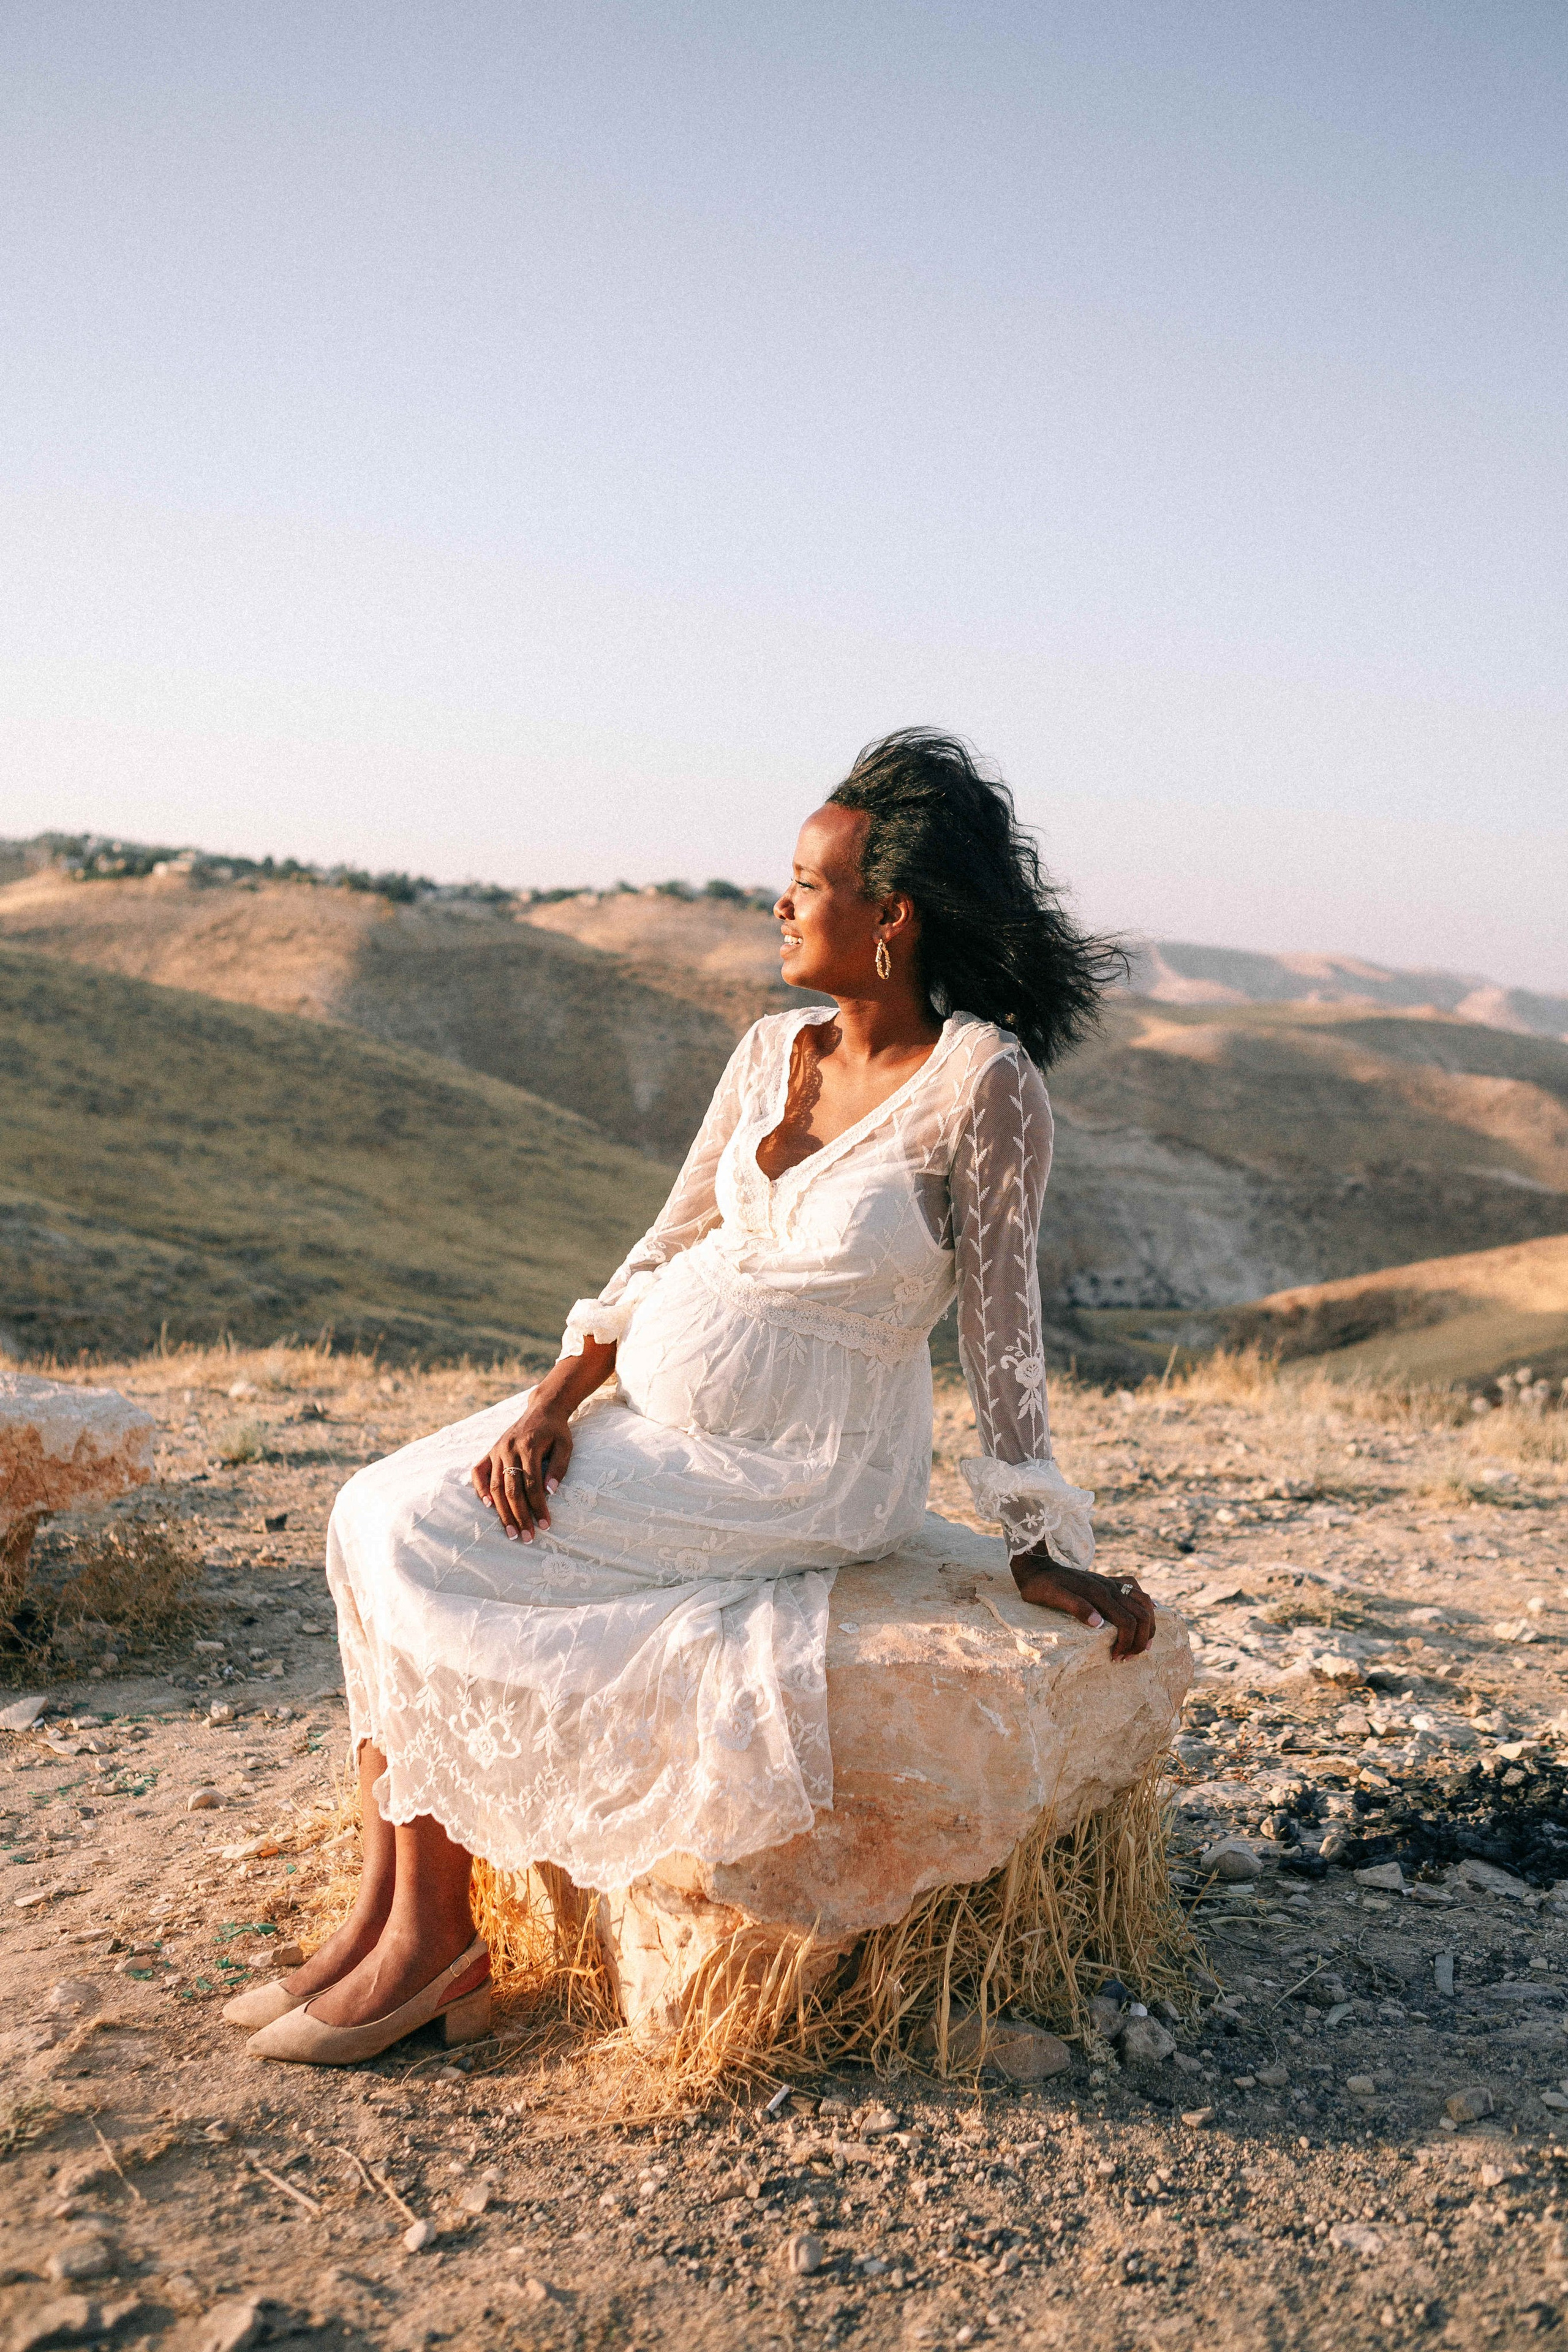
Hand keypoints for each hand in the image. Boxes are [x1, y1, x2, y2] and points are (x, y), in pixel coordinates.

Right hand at [471, 1400, 573, 1541]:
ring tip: (511, 1532)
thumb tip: (551, 1492)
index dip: (538, 1507)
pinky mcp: (490, 1451)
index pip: (532, 1485)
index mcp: (529, 1447)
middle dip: (519, 1516)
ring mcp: (497, 1450)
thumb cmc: (556, 1431)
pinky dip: (480, 1489)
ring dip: (502, 1512)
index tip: (545, 1525)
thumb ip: (560, 1468)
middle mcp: (509, 1449)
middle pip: (511, 1489)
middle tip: (526, 1537)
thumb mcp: (566, 1445)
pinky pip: (478, 1471)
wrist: (542, 1410)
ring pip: (495, 1486)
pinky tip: (488, 1506)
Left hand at [1012, 1553, 1155, 1660]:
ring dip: (1148, 1624)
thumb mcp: (1052, 1597)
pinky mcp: (1108, 1582)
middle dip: (1141, 1639)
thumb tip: (1098, 1623)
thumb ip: (1076, 1607)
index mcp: (1098, 1593)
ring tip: (1142, 1644)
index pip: (1127, 1622)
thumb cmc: (1041, 1586)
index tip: (1116, 1658)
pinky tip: (1150, 1612)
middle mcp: (1110, 1587)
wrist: (1037, 1567)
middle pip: (1142, 1614)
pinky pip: (1135, 1589)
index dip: (1126, 1643)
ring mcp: (1111, 1583)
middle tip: (1128, 1657)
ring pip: (1144, 1602)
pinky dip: (1146, 1603)